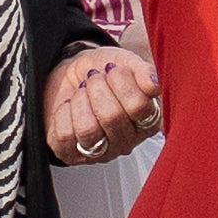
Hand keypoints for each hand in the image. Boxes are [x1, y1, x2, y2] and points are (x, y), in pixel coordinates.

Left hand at [44, 44, 161, 164]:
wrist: (73, 74)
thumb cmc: (103, 73)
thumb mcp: (127, 63)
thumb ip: (144, 73)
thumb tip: (153, 85)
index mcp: (147, 121)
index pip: (138, 107)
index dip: (121, 82)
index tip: (113, 70)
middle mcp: (126, 141)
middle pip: (112, 117)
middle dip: (98, 88)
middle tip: (94, 79)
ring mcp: (99, 152)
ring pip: (87, 129)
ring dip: (80, 101)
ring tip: (82, 92)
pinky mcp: (71, 154)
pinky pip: (64, 136)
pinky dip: (63, 113)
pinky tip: (69, 107)